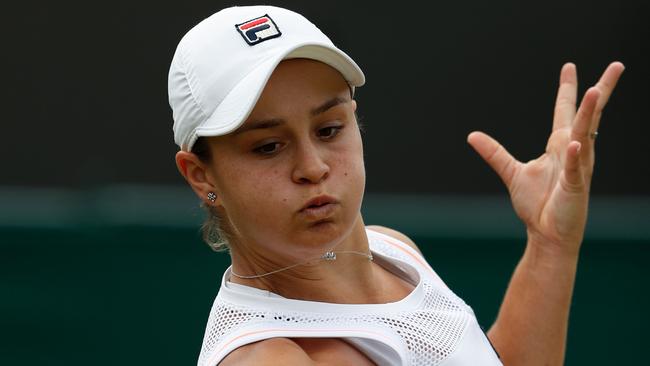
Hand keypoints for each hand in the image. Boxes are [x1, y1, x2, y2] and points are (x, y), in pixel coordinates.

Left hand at [467, 62, 624, 255]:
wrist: (547, 234)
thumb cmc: (537, 206)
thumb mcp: (512, 173)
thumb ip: (494, 153)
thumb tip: (472, 135)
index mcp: (559, 146)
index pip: (565, 111)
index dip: (568, 89)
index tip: (569, 67)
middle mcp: (573, 151)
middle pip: (589, 115)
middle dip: (601, 90)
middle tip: (616, 65)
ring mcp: (577, 168)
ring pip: (586, 135)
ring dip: (590, 113)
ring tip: (596, 90)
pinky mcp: (575, 186)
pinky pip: (576, 168)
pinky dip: (575, 155)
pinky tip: (575, 143)